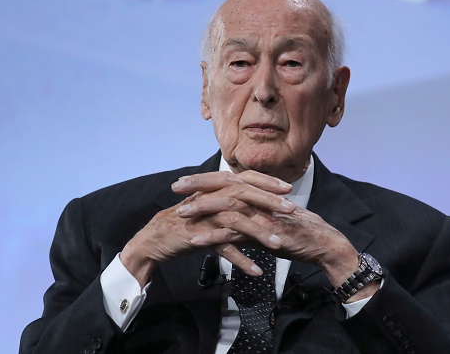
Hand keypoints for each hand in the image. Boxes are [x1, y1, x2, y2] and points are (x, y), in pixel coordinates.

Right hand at [120, 171, 293, 286]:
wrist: (157, 238)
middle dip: (270, 202)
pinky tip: (256, 271)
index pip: (246, 178)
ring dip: (259, 232)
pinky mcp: (198, 235)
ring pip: (236, 220)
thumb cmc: (188, 222)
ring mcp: (204, 216)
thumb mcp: (212, 207)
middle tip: (292, 210)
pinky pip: (223, 247)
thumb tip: (258, 201)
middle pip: (244, 194)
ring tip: (278, 244)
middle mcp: (212, 197)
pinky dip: (240, 260)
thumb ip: (232, 201)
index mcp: (217, 188)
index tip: (288, 188)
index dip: (267, 182)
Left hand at [174, 171, 361, 288]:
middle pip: (224, 185)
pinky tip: (197, 240)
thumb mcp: (270, 221)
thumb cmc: (298, 233)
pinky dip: (214, 236)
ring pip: (227, 206)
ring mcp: (262, 213)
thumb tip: (230, 222)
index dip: (205, 179)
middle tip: (175, 187)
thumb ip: (250, 218)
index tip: (184, 180)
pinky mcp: (265, 231)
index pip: (228, 179)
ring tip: (180, 214)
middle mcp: (259, 198)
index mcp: (259, 193)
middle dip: (198, 185)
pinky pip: (235, 233)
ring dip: (202, 210)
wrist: (322, 244)